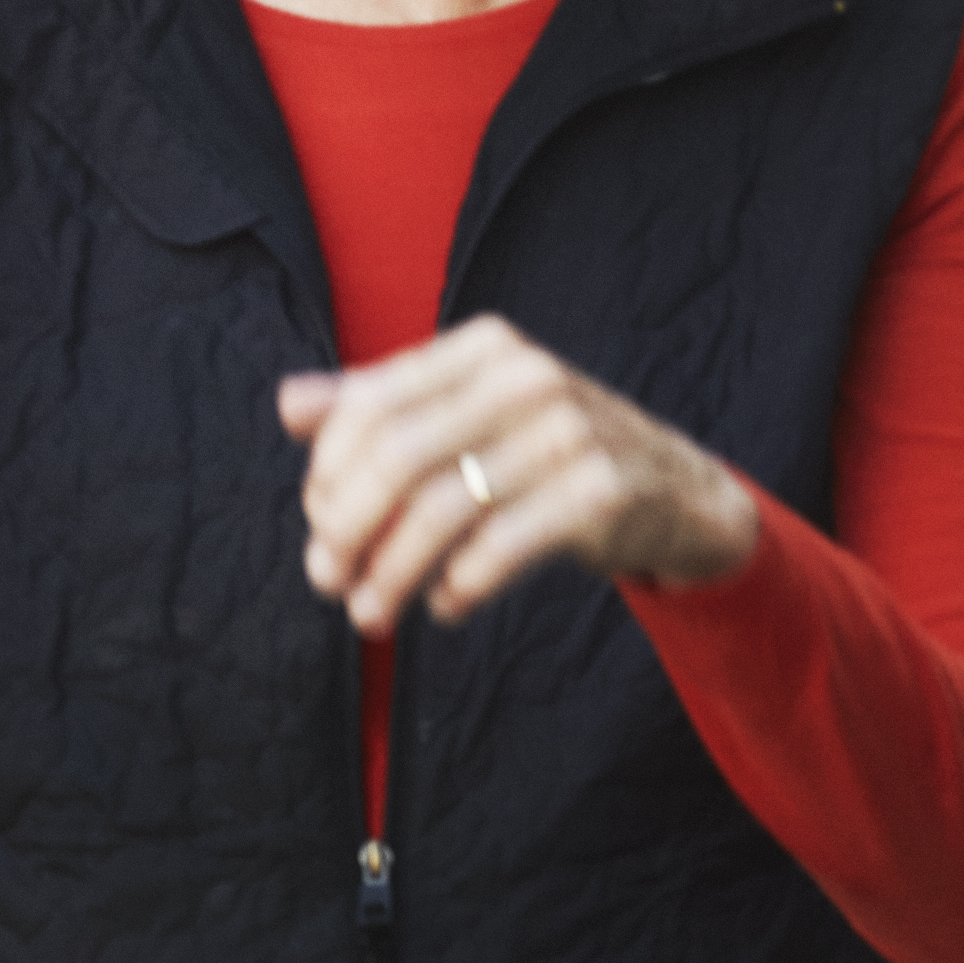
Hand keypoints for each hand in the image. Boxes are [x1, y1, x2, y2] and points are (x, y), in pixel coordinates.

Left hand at [284, 315, 761, 634]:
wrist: (674, 490)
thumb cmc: (549, 454)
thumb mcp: (470, 415)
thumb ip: (383, 406)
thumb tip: (289, 403)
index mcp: (486, 348)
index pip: (370, 405)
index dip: (326, 474)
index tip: (319, 525)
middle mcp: (529, 377)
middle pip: (397, 458)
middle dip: (345, 530)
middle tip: (328, 582)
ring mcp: (571, 431)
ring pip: (441, 509)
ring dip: (390, 574)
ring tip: (372, 614)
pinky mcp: (603, 490)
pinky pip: (501, 548)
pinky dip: (457, 587)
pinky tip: (446, 606)